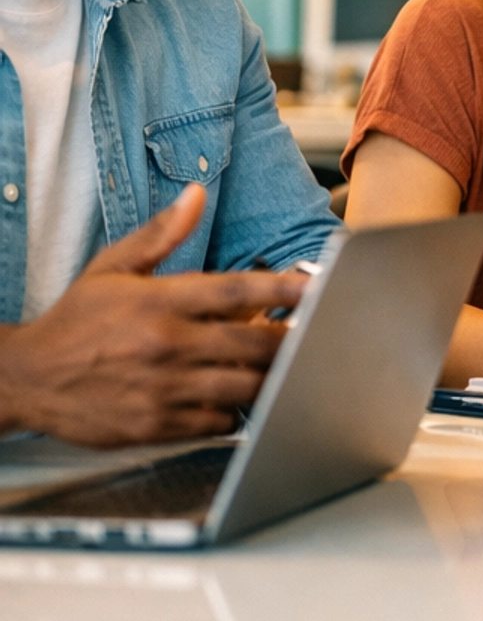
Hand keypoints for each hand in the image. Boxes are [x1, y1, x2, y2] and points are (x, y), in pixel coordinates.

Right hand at [0, 184, 308, 446]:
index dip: (284, 289)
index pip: (237, 291)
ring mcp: (164, 388)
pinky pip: (220, 421)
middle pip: (256, 344)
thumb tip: (196, 195)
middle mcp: (167, 344)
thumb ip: (161, 235)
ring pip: (245, 386)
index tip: (316, 288)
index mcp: (160, 301)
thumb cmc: (75, 322)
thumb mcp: (113, 268)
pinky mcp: (158, 425)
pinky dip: (235, 409)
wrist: (27, 378)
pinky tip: (233, 396)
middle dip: (290, 340)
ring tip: (280, 366)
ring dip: (269, 377)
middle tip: (309, 334)